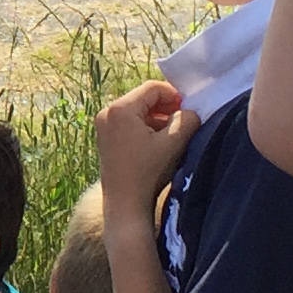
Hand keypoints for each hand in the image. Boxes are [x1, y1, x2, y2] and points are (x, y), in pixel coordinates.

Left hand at [95, 78, 195, 212]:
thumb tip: (189, 112)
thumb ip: (188, 119)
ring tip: (173, 135)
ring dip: (157, 119)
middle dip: (166, 108)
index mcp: (120, 109)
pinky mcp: (105, 139)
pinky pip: (129, 123)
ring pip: (137, 111)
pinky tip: (159, 144)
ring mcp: (103, 127)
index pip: (152, 88)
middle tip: (184, 121)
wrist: (126, 204)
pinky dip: (146, 128)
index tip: (189, 109)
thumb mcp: (175, 142)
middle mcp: (106, 113)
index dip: (174, 95)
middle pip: (143, 98)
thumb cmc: (149, 172)